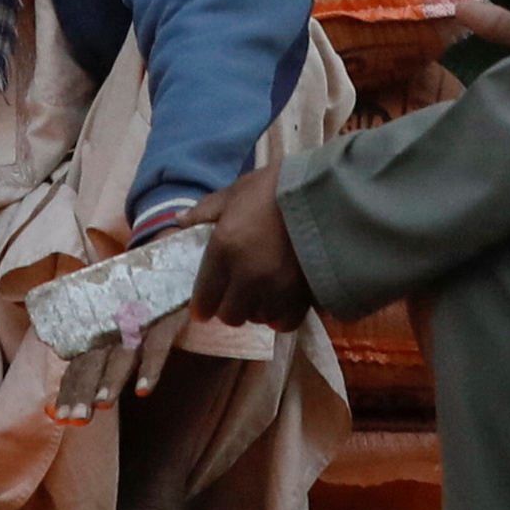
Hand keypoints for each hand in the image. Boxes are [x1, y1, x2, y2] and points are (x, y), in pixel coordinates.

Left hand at [46, 289, 189, 427]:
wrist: (176, 257)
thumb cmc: (142, 294)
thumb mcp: (120, 318)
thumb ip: (103, 347)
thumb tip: (86, 385)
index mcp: (101, 328)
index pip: (80, 362)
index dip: (70, 388)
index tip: (61, 417)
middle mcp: (113, 324)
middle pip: (94, 360)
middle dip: (84, 389)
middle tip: (76, 418)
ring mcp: (140, 319)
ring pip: (121, 353)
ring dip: (112, 378)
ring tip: (102, 404)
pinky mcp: (166, 317)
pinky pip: (157, 345)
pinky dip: (150, 367)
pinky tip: (143, 390)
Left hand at [184, 166, 310, 334]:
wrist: (328, 193)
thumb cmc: (277, 187)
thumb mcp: (236, 191)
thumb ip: (206, 210)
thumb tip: (180, 222)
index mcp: (225, 248)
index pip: (204, 296)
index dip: (202, 306)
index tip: (203, 308)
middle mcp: (248, 275)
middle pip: (230, 315)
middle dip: (228, 308)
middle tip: (234, 296)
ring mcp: (277, 289)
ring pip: (257, 319)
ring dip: (255, 309)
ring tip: (260, 295)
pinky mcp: (304, 296)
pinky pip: (284, 322)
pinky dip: (279, 315)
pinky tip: (280, 301)